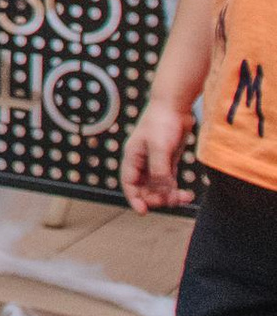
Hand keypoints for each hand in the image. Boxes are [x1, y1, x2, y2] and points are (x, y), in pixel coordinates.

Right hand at [122, 90, 192, 211]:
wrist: (175, 105)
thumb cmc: (162, 121)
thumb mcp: (159, 146)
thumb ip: (159, 169)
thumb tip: (163, 189)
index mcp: (133, 157)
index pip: (129, 183)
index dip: (134, 198)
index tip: (143, 211)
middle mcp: (142, 161)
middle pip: (144, 188)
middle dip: (156, 197)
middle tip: (170, 201)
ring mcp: (155, 161)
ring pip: (158, 186)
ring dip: (169, 195)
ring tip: (184, 198)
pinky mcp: (168, 159)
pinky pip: (169, 180)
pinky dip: (176, 189)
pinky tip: (186, 194)